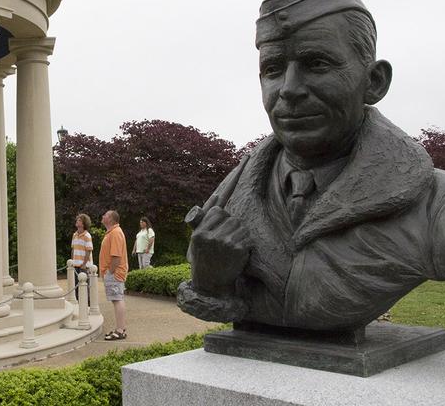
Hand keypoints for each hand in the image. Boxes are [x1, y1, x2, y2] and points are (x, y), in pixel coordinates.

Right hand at [187, 156, 250, 293]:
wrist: (210, 286)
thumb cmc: (205, 259)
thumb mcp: (198, 240)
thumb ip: (206, 220)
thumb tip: (216, 198)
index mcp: (200, 229)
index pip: (218, 203)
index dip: (235, 178)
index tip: (247, 158)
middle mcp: (210, 232)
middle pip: (230, 215)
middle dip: (230, 226)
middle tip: (223, 242)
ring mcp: (223, 241)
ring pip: (240, 225)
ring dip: (238, 236)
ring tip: (229, 250)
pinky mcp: (236, 248)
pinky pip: (247, 237)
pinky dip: (245, 245)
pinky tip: (236, 256)